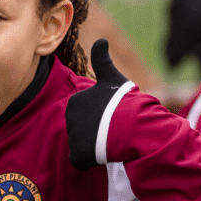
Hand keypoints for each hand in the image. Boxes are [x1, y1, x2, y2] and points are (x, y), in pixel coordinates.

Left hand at [65, 39, 130, 169]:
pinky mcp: (77, 156)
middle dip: (95, 133)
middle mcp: (69, 119)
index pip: (84, 114)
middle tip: (111, 128)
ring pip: (83, 146)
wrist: (131, 125)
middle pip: (82, 131)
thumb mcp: (112, 77)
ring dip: (95, 146)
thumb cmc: (123, 101)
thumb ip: (102, 59)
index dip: (99, 118)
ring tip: (110, 139)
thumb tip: (101, 38)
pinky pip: (82, 161)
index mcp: (75, 101)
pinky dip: (92, 160)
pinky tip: (105, 152)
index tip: (110, 116)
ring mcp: (72, 138)